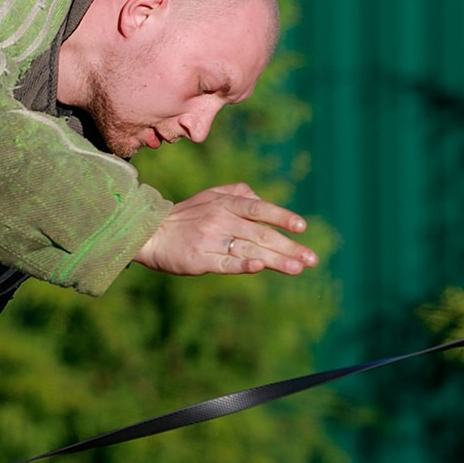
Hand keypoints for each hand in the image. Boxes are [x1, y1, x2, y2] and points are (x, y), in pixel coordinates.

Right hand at [133, 183, 317, 276]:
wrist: (151, 234)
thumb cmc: (186, 217)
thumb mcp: (210, 196)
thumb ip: (238, 193)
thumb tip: (262, 198)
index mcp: (225, 203)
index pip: (259, 209)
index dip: (281, 217)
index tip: (302, 227)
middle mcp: (220, 219)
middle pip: (261, 235)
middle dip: (289, 247)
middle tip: (312, 259)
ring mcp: (210, 240)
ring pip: (249, 251)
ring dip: (276, 260)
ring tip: (298, 268)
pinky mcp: (200, 259)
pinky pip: (226, 263)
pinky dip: (242, 265)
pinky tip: (259, 268)